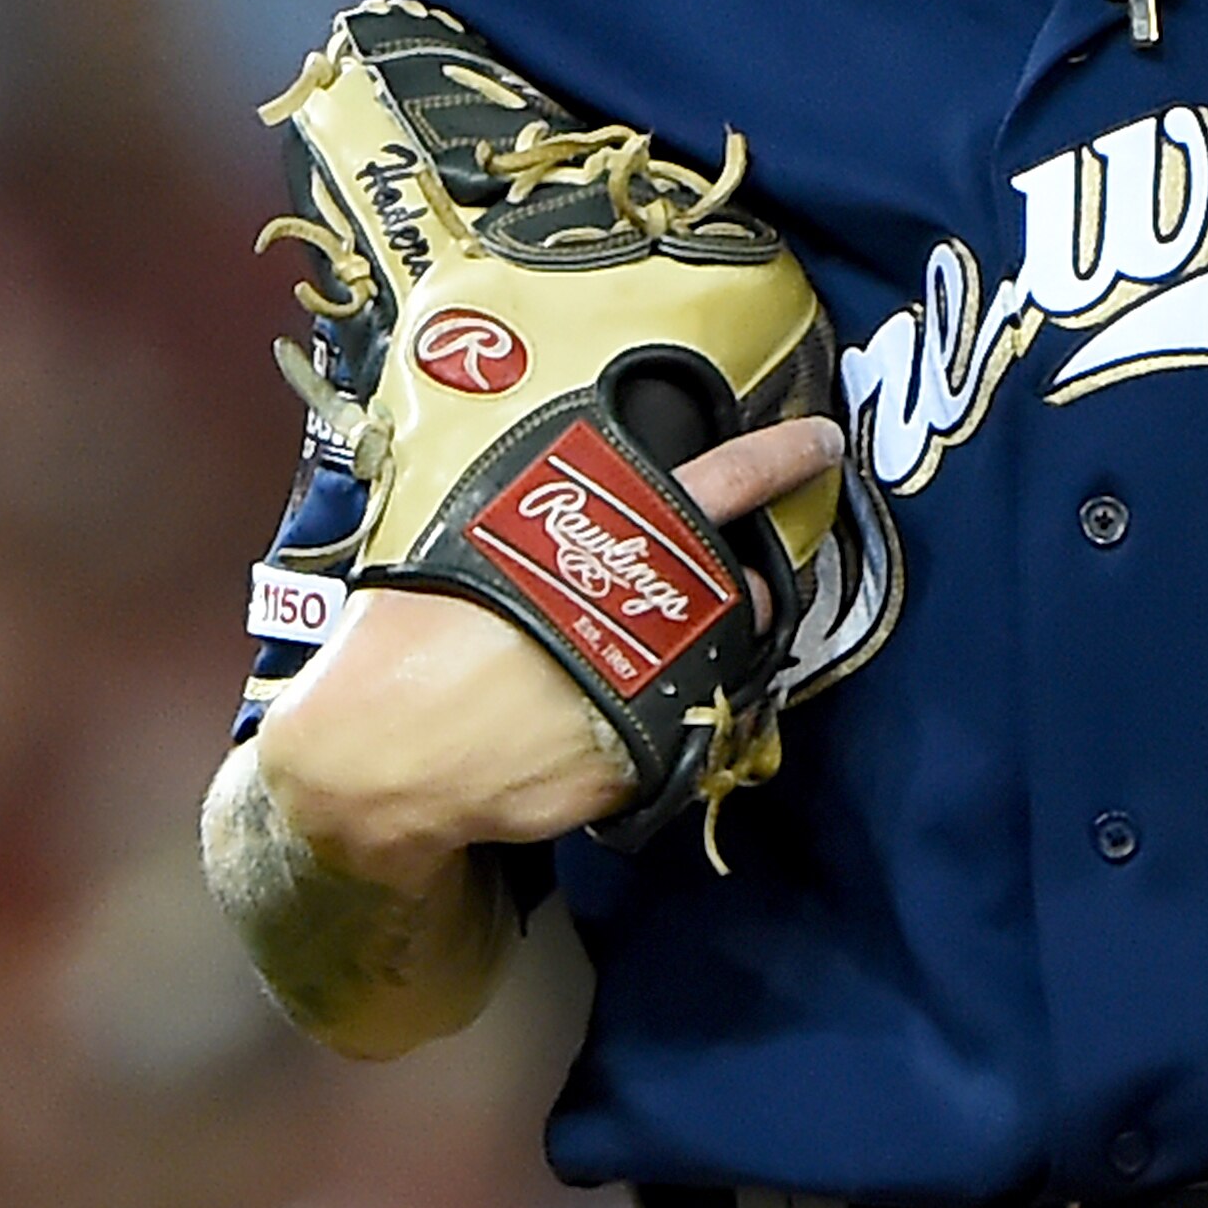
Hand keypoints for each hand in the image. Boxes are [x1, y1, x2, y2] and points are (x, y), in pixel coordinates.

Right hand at [251, 416, 846, 889]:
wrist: (382, 759)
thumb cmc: (404, 639)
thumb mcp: (469, 546)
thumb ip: (535, 525)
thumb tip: (567, 513)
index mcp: (595, 539)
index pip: (715, 483)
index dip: (777, 459)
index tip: (825, 443)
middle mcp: (640, 612)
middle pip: (737, 589)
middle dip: (739, 588)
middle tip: (717, 586)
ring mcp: (650, 692)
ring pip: (718, 662)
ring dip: (704, 652)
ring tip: (646, 653)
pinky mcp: (641, 764)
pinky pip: (667, 734)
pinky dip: (640, 725)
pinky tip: (582, 723)